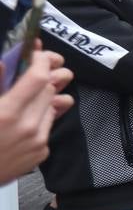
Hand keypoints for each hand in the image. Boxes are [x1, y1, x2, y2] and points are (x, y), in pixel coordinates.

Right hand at [0, 48, 71, 183]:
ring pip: (51, 107)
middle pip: (48, 90)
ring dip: (40, 99)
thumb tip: (3, 63)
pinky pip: (47, 127)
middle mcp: (27, 128)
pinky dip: (39, 119)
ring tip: (21, 101)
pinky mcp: (41, 154)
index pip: (38, 78)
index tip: (37, 55)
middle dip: (41, 79)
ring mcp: (37, 142)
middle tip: (28, 76)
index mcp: (6, 113)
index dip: (40, 61)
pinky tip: (20, 123)